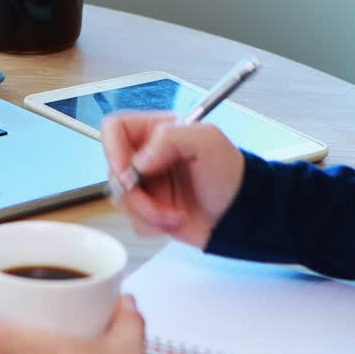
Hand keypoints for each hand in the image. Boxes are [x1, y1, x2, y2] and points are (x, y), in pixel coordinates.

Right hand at [101, 111, 244, 248]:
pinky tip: (176, 219)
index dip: (112, 149)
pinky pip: (133, 220)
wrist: (241, 215)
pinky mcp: (147, 209)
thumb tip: (139, 161)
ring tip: (176, 214)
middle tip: (157, 203)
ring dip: (148, 212)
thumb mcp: (208, 142)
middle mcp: (146, 156)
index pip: (114, 128)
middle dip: (135, 193)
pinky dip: (153, 224)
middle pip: (113, 170)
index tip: (128, 173)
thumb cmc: (232, 174)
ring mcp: (145, 184)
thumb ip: (171, 138)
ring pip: (121, 199)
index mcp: (156, 131)